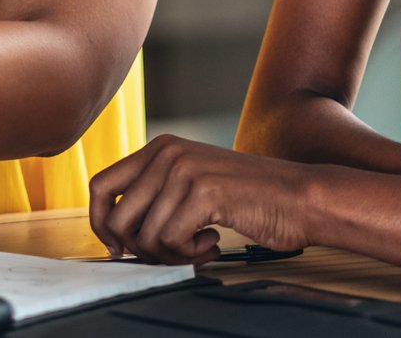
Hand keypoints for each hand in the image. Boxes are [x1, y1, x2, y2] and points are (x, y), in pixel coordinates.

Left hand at [90, 134, 324, 264]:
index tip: (117, 248)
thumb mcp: (193, 183)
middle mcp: (166, 152)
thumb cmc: (249, 198)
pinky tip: (213, 243)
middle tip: (170, 253)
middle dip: (139, 248)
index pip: (100, 186)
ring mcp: (183, 170)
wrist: (300, 197)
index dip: (101, 224)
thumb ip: (155, 196)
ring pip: (145, 236)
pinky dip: (189, 254)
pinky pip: (170, 241)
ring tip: (199, 247)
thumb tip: (116, 235)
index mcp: (159, 147)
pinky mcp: (202, 192)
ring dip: (170, 254)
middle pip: (117, 218)